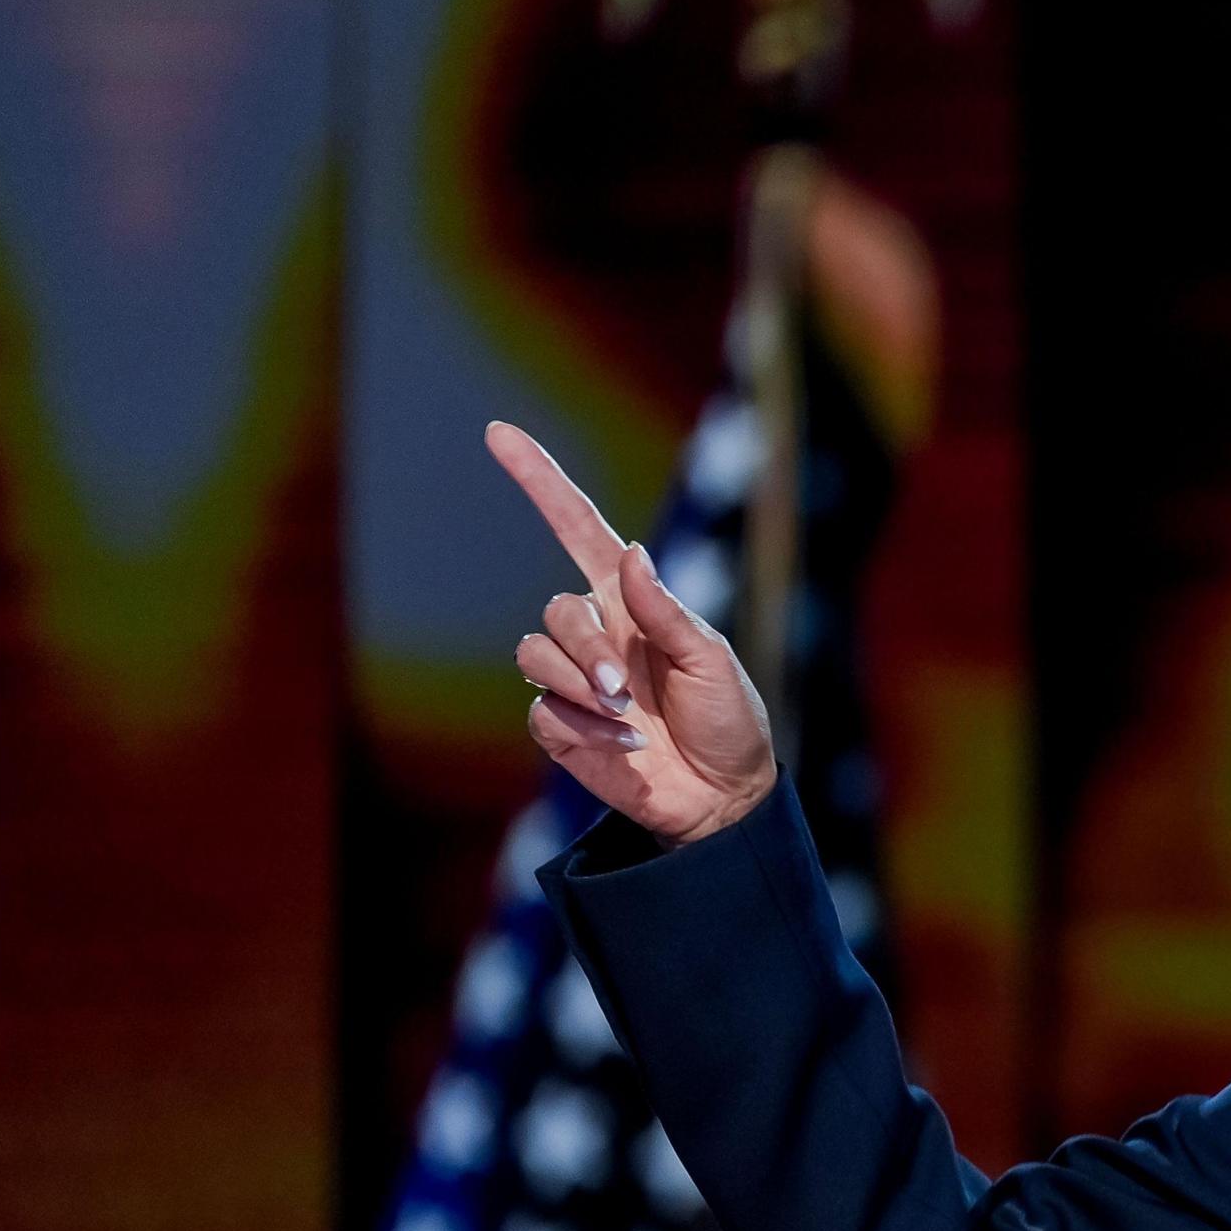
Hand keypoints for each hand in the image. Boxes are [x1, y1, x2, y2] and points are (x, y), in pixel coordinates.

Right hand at [492, 421, 777, 844]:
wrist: (724, 795)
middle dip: (587, 649)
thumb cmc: (730, 720)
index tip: (499, 434)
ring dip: (579, 685)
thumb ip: (666, 610)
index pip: (577, 529)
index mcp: (633, 602)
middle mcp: (598, 633)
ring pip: (535, 655)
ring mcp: (574, 680)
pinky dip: (583, 728)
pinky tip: (624, 744)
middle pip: (556, 611)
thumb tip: (631, 552)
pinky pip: (543, 711)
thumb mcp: (713, 660)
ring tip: (626, 714)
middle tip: (624, 688)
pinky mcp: (560, 726)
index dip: (540, 482)